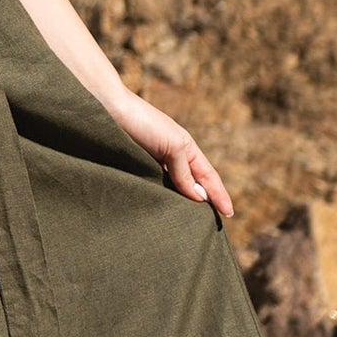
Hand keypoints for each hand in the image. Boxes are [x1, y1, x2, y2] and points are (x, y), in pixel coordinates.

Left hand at [105, 91, 234, 218]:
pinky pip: (155, 189)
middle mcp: (172, 157)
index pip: (208, 177)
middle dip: (204, 204)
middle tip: (212, 226)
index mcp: (186, 148)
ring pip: (174, 189)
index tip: (229, 215)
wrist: (107, 111)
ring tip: (189, 225)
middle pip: (193, 185)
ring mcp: (154, 164)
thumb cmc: (143, 123)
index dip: (220, 195)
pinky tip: (163, 212)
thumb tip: (199, 197)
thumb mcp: (172, 146)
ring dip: (182, 205)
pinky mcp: (136, 169)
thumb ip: (184, 172)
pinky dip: (162, 200)